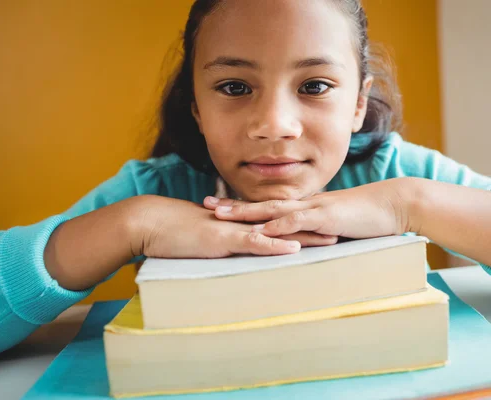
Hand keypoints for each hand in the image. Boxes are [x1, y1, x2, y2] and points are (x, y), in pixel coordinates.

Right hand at [129, 195, 336, 258]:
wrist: (149, 223)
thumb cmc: (173, 231)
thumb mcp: (203, 236)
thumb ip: (221, 238)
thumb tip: (232, 245)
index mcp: (240, 222)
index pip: (276, 221)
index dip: (301, 222)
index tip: (324, 224)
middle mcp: (242, 222)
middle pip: (285, 223)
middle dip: (314, 226)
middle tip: (342, 228)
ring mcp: (234, 229)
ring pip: (277, 231)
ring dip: (305, 235)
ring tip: (332, 238)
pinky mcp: (222, 240)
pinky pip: (253, 242)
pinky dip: (274, 245)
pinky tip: (293, 247)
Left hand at [203, 179, 411, 238]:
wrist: (393, 204)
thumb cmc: (368, 216)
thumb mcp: (338, 224)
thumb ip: (320, 230)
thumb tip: (305, 241)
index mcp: (306, 207)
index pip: (270, 206)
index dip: (245, 206)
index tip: (221, 207)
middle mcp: (305, 204)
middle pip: (263, 205)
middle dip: (234, 205)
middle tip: (206, 205)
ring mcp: (315, 209)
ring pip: (274, 210)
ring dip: (247, 213)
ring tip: (222, 215)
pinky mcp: (327, 217)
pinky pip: (299, 221)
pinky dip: (280, 226)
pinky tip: (262, 229)